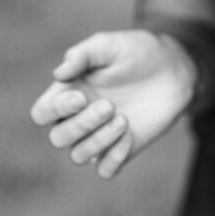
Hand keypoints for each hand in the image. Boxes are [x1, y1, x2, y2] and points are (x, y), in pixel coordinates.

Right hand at [30, 29, 197, 178]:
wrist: (172, 67)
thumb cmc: (136, 52)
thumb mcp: (108, 45)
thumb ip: (82, 55)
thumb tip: (58, 74)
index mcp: (68, 92)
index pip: (42, 113)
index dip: (55, 110)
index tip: (82, 97)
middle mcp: (79, 117)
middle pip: (58, 138)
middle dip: (81, 125)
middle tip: (109, 106)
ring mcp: (100, 136)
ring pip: (79, 155)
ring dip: (98, 141)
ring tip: (123, 120)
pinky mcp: (122, 149)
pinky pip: (105, 170)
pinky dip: (114, 158)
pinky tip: (130, 135)